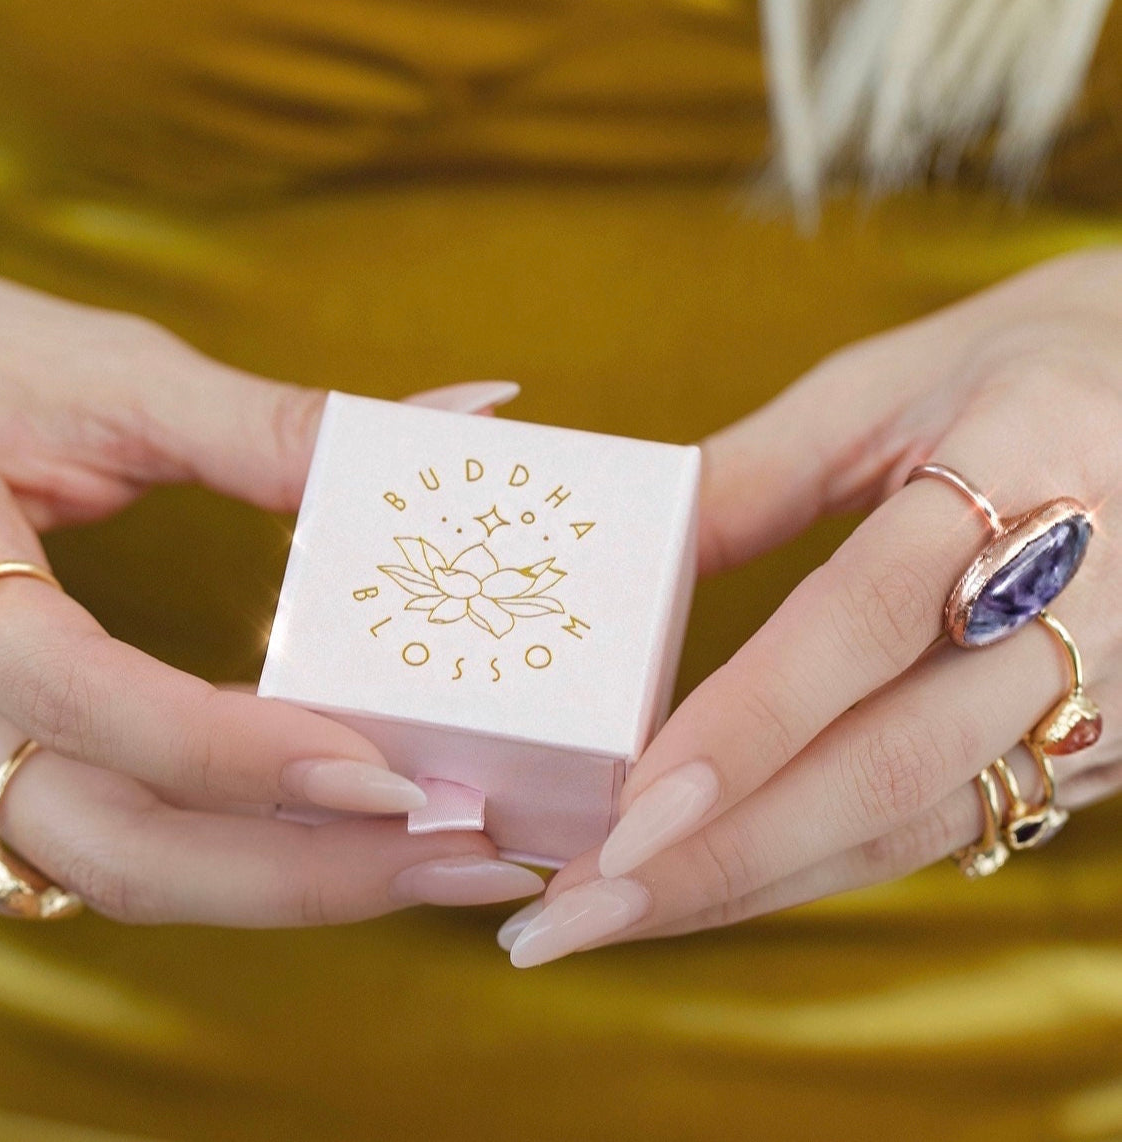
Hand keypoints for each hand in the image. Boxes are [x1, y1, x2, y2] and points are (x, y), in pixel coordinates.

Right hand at [0, 257, 543, 923]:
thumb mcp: (107, 371)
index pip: (75, 692)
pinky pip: (103, 838)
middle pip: (101, 839)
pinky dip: (227, 850)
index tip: (386, 775)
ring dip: (278, 882)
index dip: (230, 749)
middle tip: (460, 856)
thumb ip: (275, 420)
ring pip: (104, 866)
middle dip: (296, 873)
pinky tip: (335, 832)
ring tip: (429, 860)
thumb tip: (465, 419)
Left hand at [503, 246, 1121, 965]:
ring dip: (750, 883)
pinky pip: (938, 826)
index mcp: (1027, 470)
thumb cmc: (1025, 366)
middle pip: (889, 762)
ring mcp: (1102, 692)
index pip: (867, 619)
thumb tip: (623, 557)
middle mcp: (1080, 602)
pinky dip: (812, 863)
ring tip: (611, 917)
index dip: (749, 720)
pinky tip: (710, 886)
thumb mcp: (888, 382)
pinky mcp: (1096, 745)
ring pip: (911, 822)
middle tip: (574, 913)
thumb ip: (754, 473)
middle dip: (721, 855)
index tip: (628, 806)